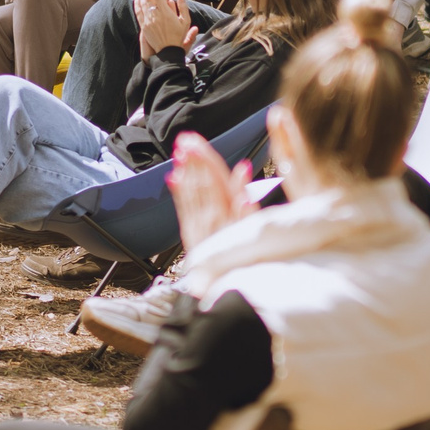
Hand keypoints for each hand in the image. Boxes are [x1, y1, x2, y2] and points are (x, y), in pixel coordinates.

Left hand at [134, 0, 197, 57]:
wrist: (168, 51)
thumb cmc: (178, 36)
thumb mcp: (185, 22)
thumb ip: (183, 7)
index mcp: (165, 12)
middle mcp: (155, 15)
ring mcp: (148, 20)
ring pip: (142, 3)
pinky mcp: (144, 26)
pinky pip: (139, 12)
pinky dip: (137, 3)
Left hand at [169, 131, 255, 253]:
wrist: (228, 290)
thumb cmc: (249, 261)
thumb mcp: (256, 231)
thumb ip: (249, 200)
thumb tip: (242, 168)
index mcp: (228, 214)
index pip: (215, 179)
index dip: (204, 159)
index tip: (196, 142)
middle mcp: (210, 219)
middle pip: (200, 184)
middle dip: (192, 161)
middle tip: (184, 140)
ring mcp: (199, 228)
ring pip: (190, 194)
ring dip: (184, 172)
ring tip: (179, 153)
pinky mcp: (192, 237)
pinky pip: (183, 211)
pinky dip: (179, 194)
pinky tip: (173, 179)